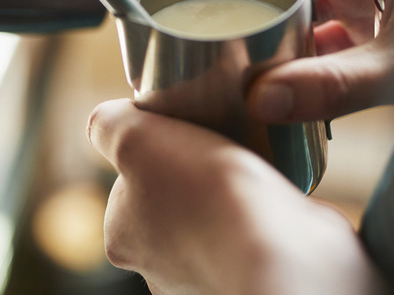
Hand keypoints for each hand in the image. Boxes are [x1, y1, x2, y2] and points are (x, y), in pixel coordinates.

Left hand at [88, 99, 389, 294]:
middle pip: (173, 197)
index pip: (129, 181)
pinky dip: (264, 212)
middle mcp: (159, 267)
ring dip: (232, 192)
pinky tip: (274, 197)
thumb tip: (108, 118)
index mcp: (123, 237)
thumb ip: (108, 125)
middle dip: (194, 171)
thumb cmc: (206, 195)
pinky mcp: (254, 271)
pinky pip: (254, 231)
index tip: (181, 132)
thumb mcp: (133, 138)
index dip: (154, 149)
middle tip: (219, 144)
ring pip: (215, 215)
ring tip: (253, 168)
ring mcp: (208, 275)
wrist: (285, 251)